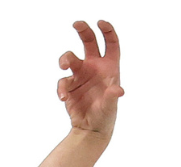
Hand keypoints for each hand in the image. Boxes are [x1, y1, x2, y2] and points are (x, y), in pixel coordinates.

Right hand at [56, 20, 123, 134]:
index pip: (110, 43)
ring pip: (70, 58)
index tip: (100, 22)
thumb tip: (118, 90)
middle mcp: (94, 67)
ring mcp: (81, 74)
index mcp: (109, 67)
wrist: (91, 129)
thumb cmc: (105, 116)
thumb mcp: (110, 107)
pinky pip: (62, 81)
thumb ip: (112, 96)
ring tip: (63, 66)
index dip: (107, 30)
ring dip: (65, 59)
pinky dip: (61, 88)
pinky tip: (63, 98)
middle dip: (83, 30)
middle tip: (76, 23)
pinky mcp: (70, 85)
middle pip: (88, 41)